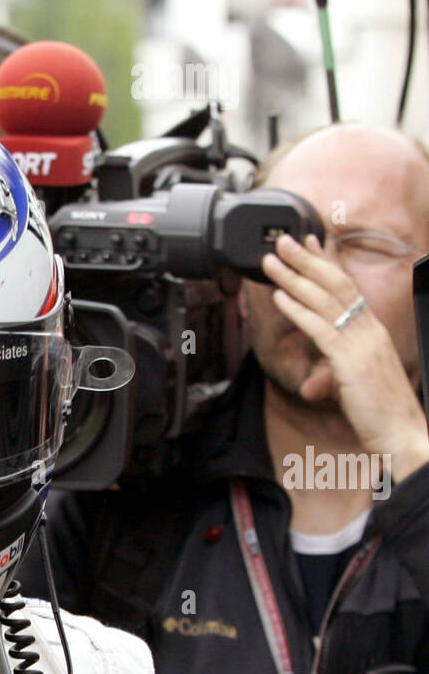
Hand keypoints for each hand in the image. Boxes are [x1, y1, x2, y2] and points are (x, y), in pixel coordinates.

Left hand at [261, 234, 428, 482]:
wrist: (401, 433)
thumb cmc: (381, 414)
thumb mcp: (356, 386)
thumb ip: (336, 375)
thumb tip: (315, 382)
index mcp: (374, 331)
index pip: (348, 288)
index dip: (327, 264)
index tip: (311, 243)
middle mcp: (369, 330)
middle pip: (335, 285)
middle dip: (308, 260)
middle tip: (285, 240)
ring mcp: (361, 343)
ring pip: (325, 300)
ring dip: (295, 278)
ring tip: (273, 261)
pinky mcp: (350, 361)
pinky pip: (320, 328)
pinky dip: (298, 310)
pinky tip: (280, 298)